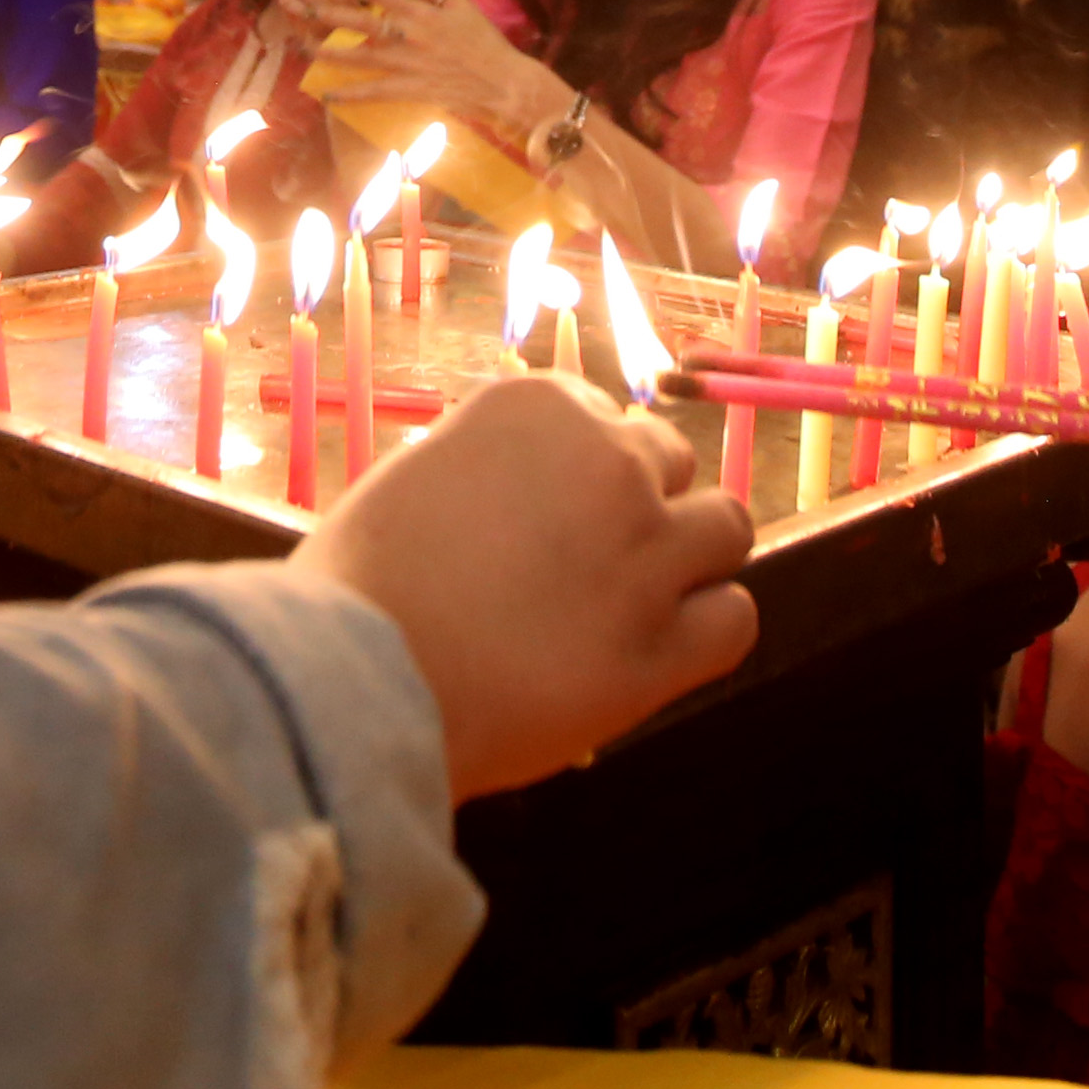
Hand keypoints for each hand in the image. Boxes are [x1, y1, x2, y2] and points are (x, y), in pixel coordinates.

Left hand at [283, 0, 554, 151]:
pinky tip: (327, 95)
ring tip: (302, 48)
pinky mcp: (411, 90)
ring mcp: (409, 64)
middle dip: (328, 14)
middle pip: (361, 23)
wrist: (505, 82)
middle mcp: (409, 36)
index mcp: (421, 13)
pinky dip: (350, 94)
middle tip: (300, 6)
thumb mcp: (463, 6)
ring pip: (360, 57)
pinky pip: (374, 91)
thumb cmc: (486, 43)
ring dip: (329, 53)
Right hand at [302, 373, 756, 798]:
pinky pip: (735, 619)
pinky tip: (658, 652)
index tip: (552, 518)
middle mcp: (609, 462)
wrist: (353, 682)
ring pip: (725, 529)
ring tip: (635, 605)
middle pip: (672, 463)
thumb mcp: (415, 477)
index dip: (584, 473)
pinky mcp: (662, 646)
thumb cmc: (355, 587)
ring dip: (689, 562)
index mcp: (540, 406)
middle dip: (642, 508)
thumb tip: (525, 494)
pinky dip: (705, 632)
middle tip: (589, 567)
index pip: (607, 418)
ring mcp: (644, 553)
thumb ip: (492, 470)